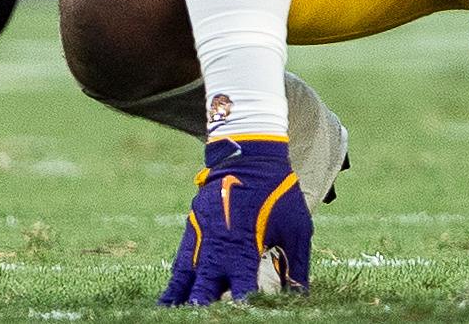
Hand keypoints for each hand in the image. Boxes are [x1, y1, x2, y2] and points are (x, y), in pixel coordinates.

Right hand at [162, 137, 312, 304]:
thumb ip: (297, 265)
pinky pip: (178, 269)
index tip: (248, 315)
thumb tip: (301, 296)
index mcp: (245, 251)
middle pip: (205, 294)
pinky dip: (173, 288)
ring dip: (184, 303)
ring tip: (178, 320)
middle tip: (212, 318)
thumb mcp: (296, 228)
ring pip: (185, 285)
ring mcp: (200, 244)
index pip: (241, 293)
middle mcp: (218, 252)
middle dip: (206, 309)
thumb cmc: (278, 195)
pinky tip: (167, 305)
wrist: (249, 160)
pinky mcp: (190, 236)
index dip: (243, 308)